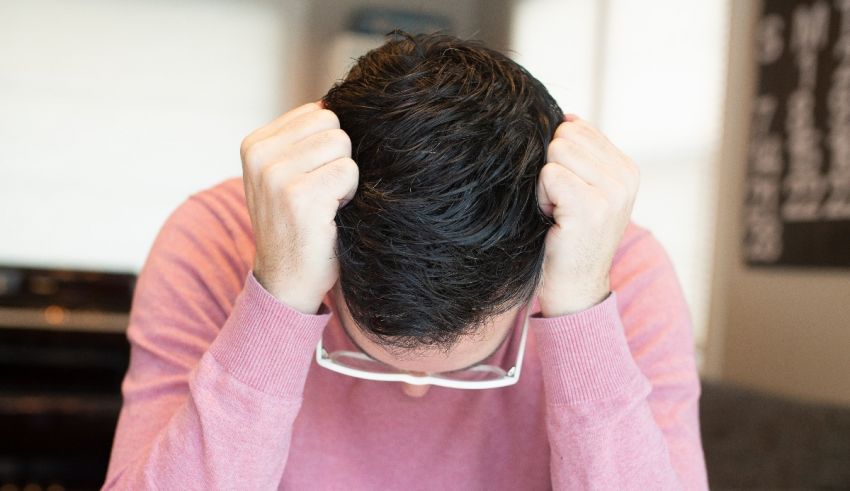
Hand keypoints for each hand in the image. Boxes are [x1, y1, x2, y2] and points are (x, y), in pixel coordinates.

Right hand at [239, 102, 358, 313]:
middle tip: (321, 193)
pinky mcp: (300, 196)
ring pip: (342, 145)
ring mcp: (276, 175)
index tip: (311, 179)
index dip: (326, 147)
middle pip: (333, 124)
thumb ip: (302, 139)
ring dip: (344, 177)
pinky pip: (348, 172)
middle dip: (337, 158)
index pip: (318, 111)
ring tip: (324, 204)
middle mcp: (259, 155)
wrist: (285, 281)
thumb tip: (338, 101)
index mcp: (254, 143)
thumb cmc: (296, 226)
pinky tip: (329, 215)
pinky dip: (348, 195)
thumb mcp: (284, 174)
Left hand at [536, 114, 639, 316]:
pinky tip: (554, 220)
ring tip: (559, 212)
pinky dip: (542, 198)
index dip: (561, 159)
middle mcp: (625, 178)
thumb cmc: (570, 238)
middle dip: (552, 169)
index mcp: (627, 169)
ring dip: (546, 185)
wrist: (575, 288)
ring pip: (555, 153)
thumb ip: (582, 153)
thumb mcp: (586, 190)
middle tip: (561, 205)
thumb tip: (567, 116)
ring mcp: (611, 193)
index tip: (569, 193)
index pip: (579, 128)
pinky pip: (549, 175)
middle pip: (564, 137)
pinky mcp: (590, 207)